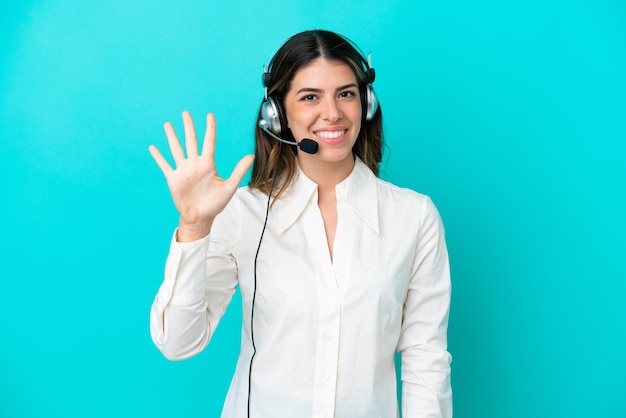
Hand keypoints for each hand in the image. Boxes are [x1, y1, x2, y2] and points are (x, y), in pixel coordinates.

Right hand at [148, 111, 253, 240]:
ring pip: (176, 149)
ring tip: (168, 124)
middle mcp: (194, 164)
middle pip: (191, 141)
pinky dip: (158, 156)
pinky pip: (165, 165)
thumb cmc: (216, 203)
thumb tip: (251, 156)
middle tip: (185, 113)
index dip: (209, 128)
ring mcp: (183, 170)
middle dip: (188, 127)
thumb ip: (239, 170)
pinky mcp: (173, 179)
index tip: (209, 115)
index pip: (209, 141)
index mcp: (208, 164)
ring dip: (172, 137)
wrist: (201, 217)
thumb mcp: (229, 186)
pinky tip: (153, 147)